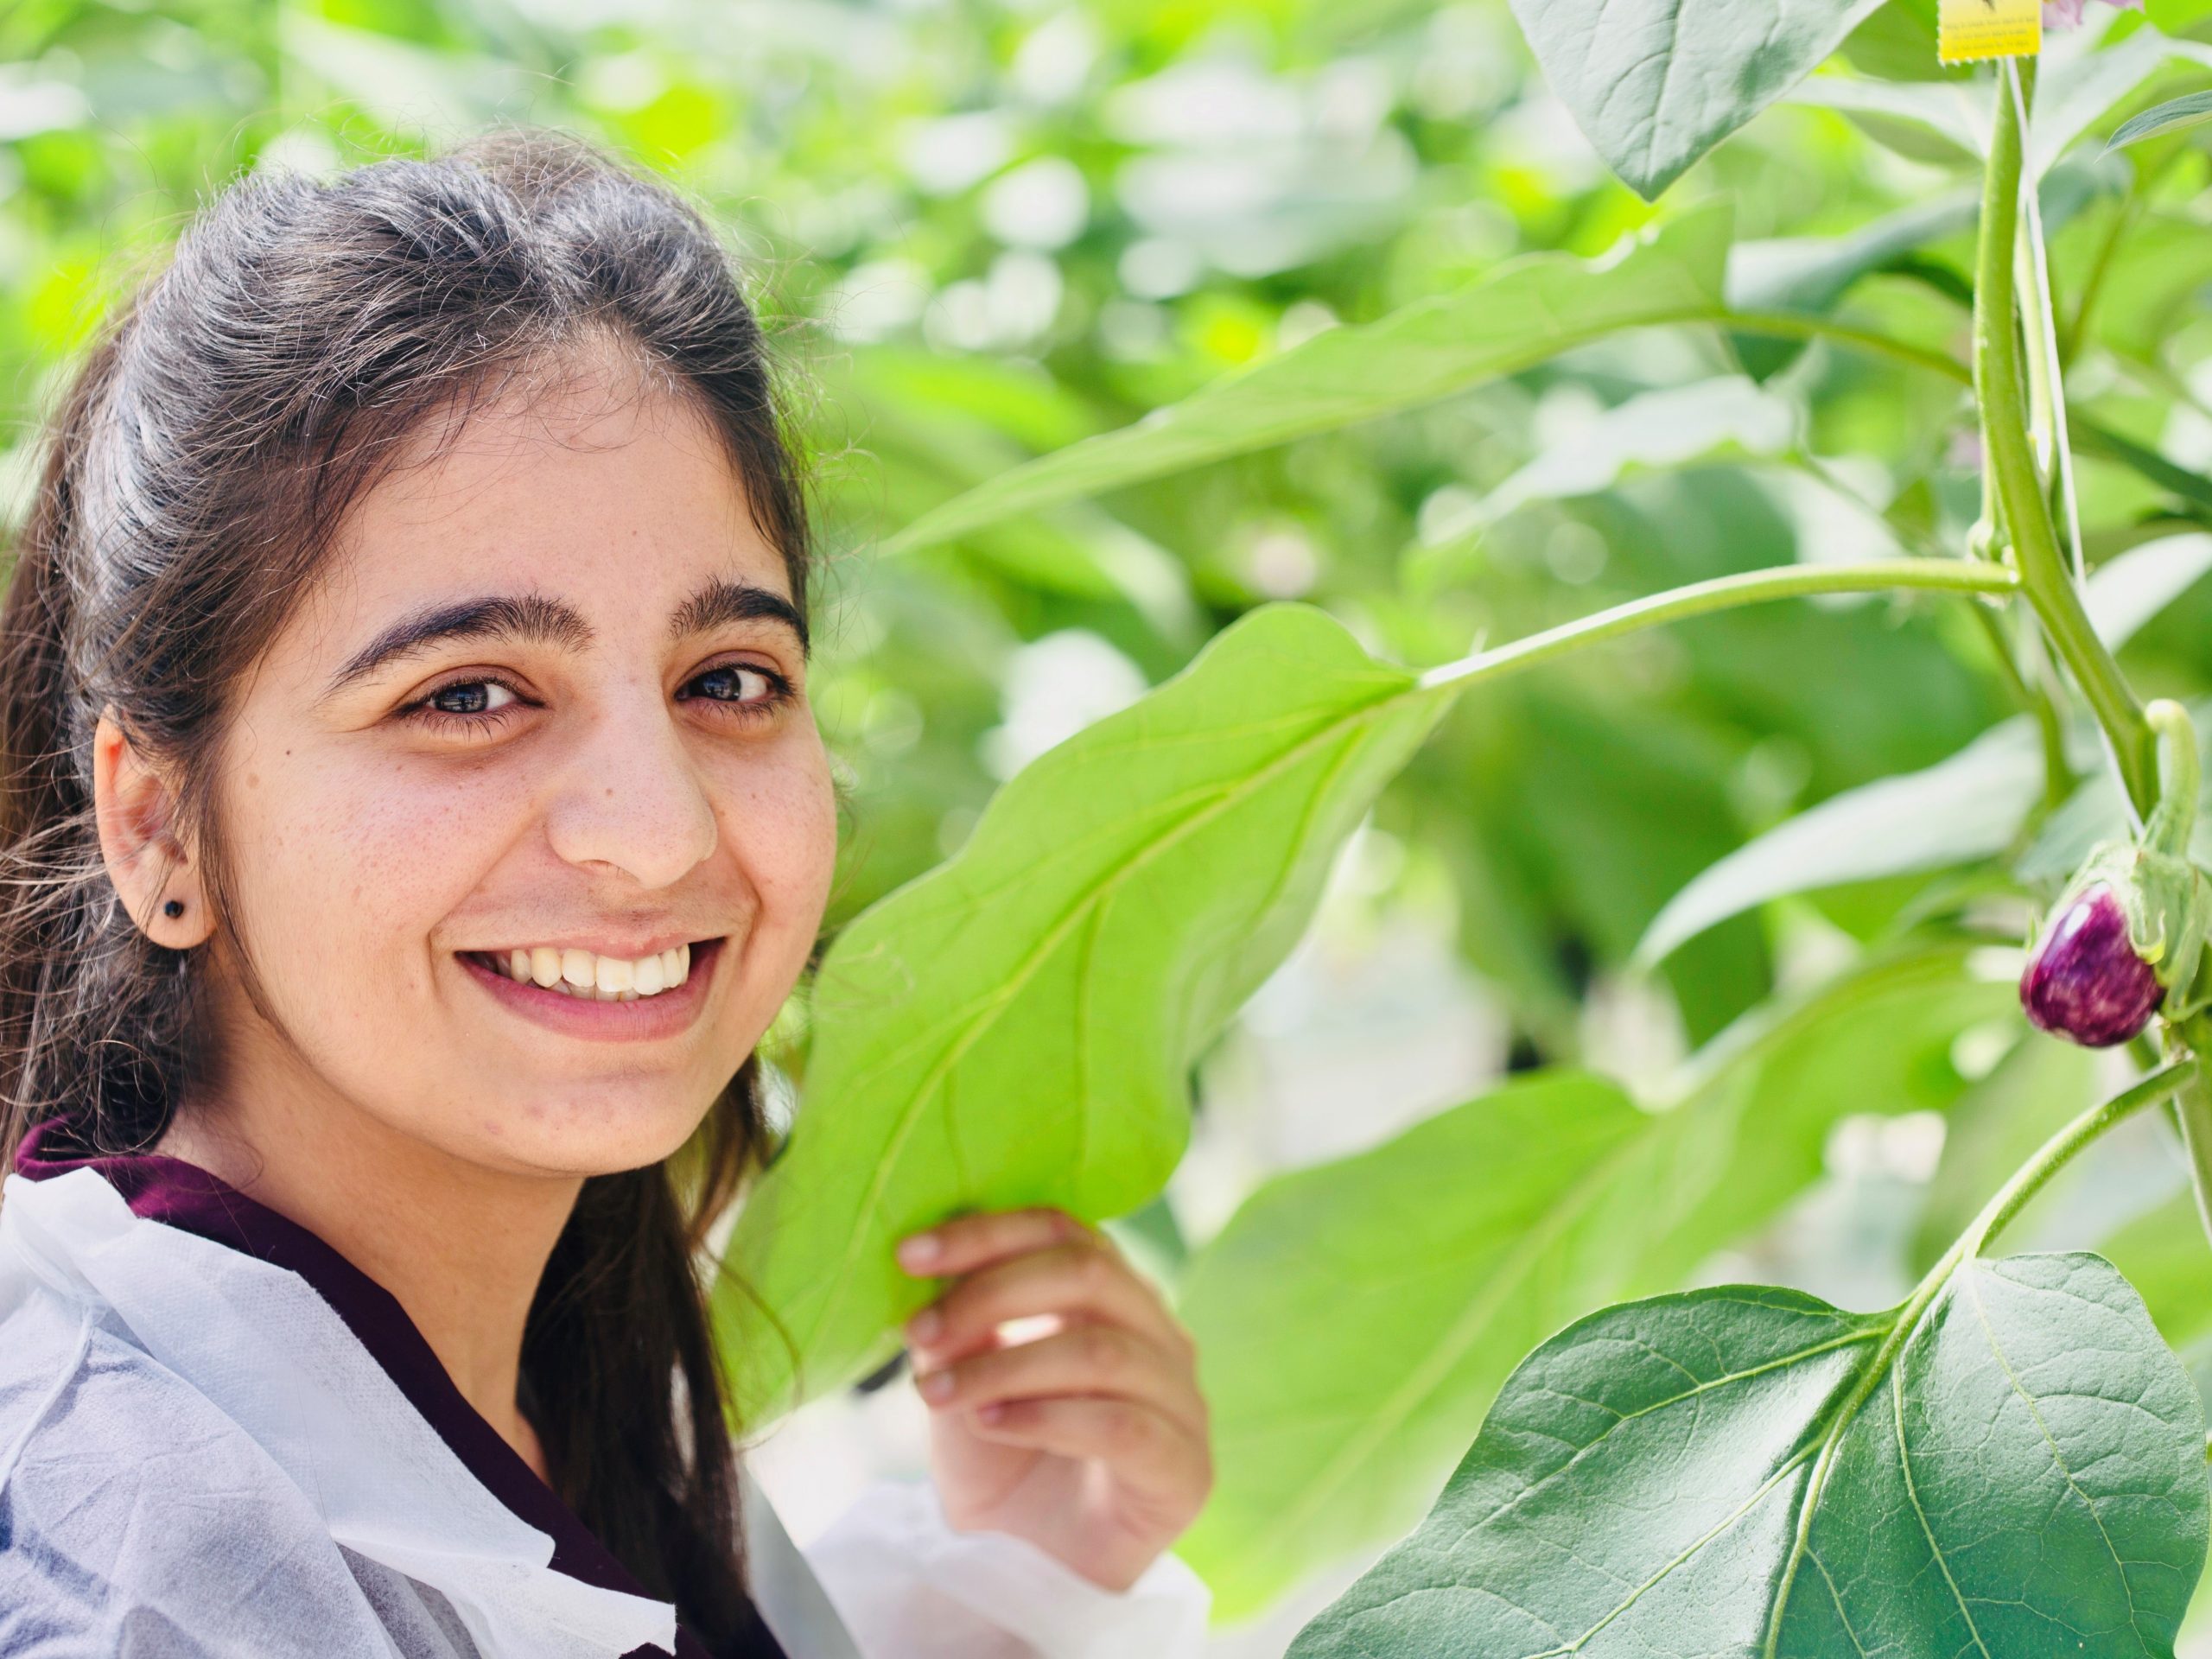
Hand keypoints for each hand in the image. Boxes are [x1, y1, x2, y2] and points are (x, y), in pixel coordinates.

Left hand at [896, 1206, 1212, 1592]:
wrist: (1034, 1569)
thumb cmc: (1005, 1463)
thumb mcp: (964, 1381)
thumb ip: (957, 1328)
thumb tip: (925, 1274)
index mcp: (1113, 1296)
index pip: (1062, 1229)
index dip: (987, 1233)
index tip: (910, 1254)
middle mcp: (1159, 1334)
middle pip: (1088, 1272)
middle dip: (991, 1293)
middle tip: (919, 1331)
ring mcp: (1183, 1400)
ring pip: (1098, 1350)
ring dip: (1004, 1366)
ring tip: (936, 1393)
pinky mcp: (1186, 1468)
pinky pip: (1120, 1426)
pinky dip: (1045, 1418)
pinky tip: (990, 1425)